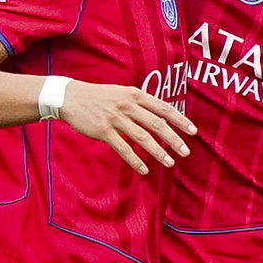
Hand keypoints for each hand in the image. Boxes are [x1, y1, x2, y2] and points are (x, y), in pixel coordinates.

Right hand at [56, 80, 196, 174]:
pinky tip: (144, 170)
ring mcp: (115, 118)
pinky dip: (135, 160)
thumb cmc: (98, 96)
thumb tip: (159, 115)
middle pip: (157, 124)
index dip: (180, 120)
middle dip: (174, 139)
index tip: (193, 131)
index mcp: (134, 95)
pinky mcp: (103, 131)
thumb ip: (139, 102)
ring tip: (170, 162)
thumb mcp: (121, 92)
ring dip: (158, 152)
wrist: (70, 97)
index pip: (163, 108)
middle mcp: (127, 105)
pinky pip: (123, 148)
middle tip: (186, 152)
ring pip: (142, 138)